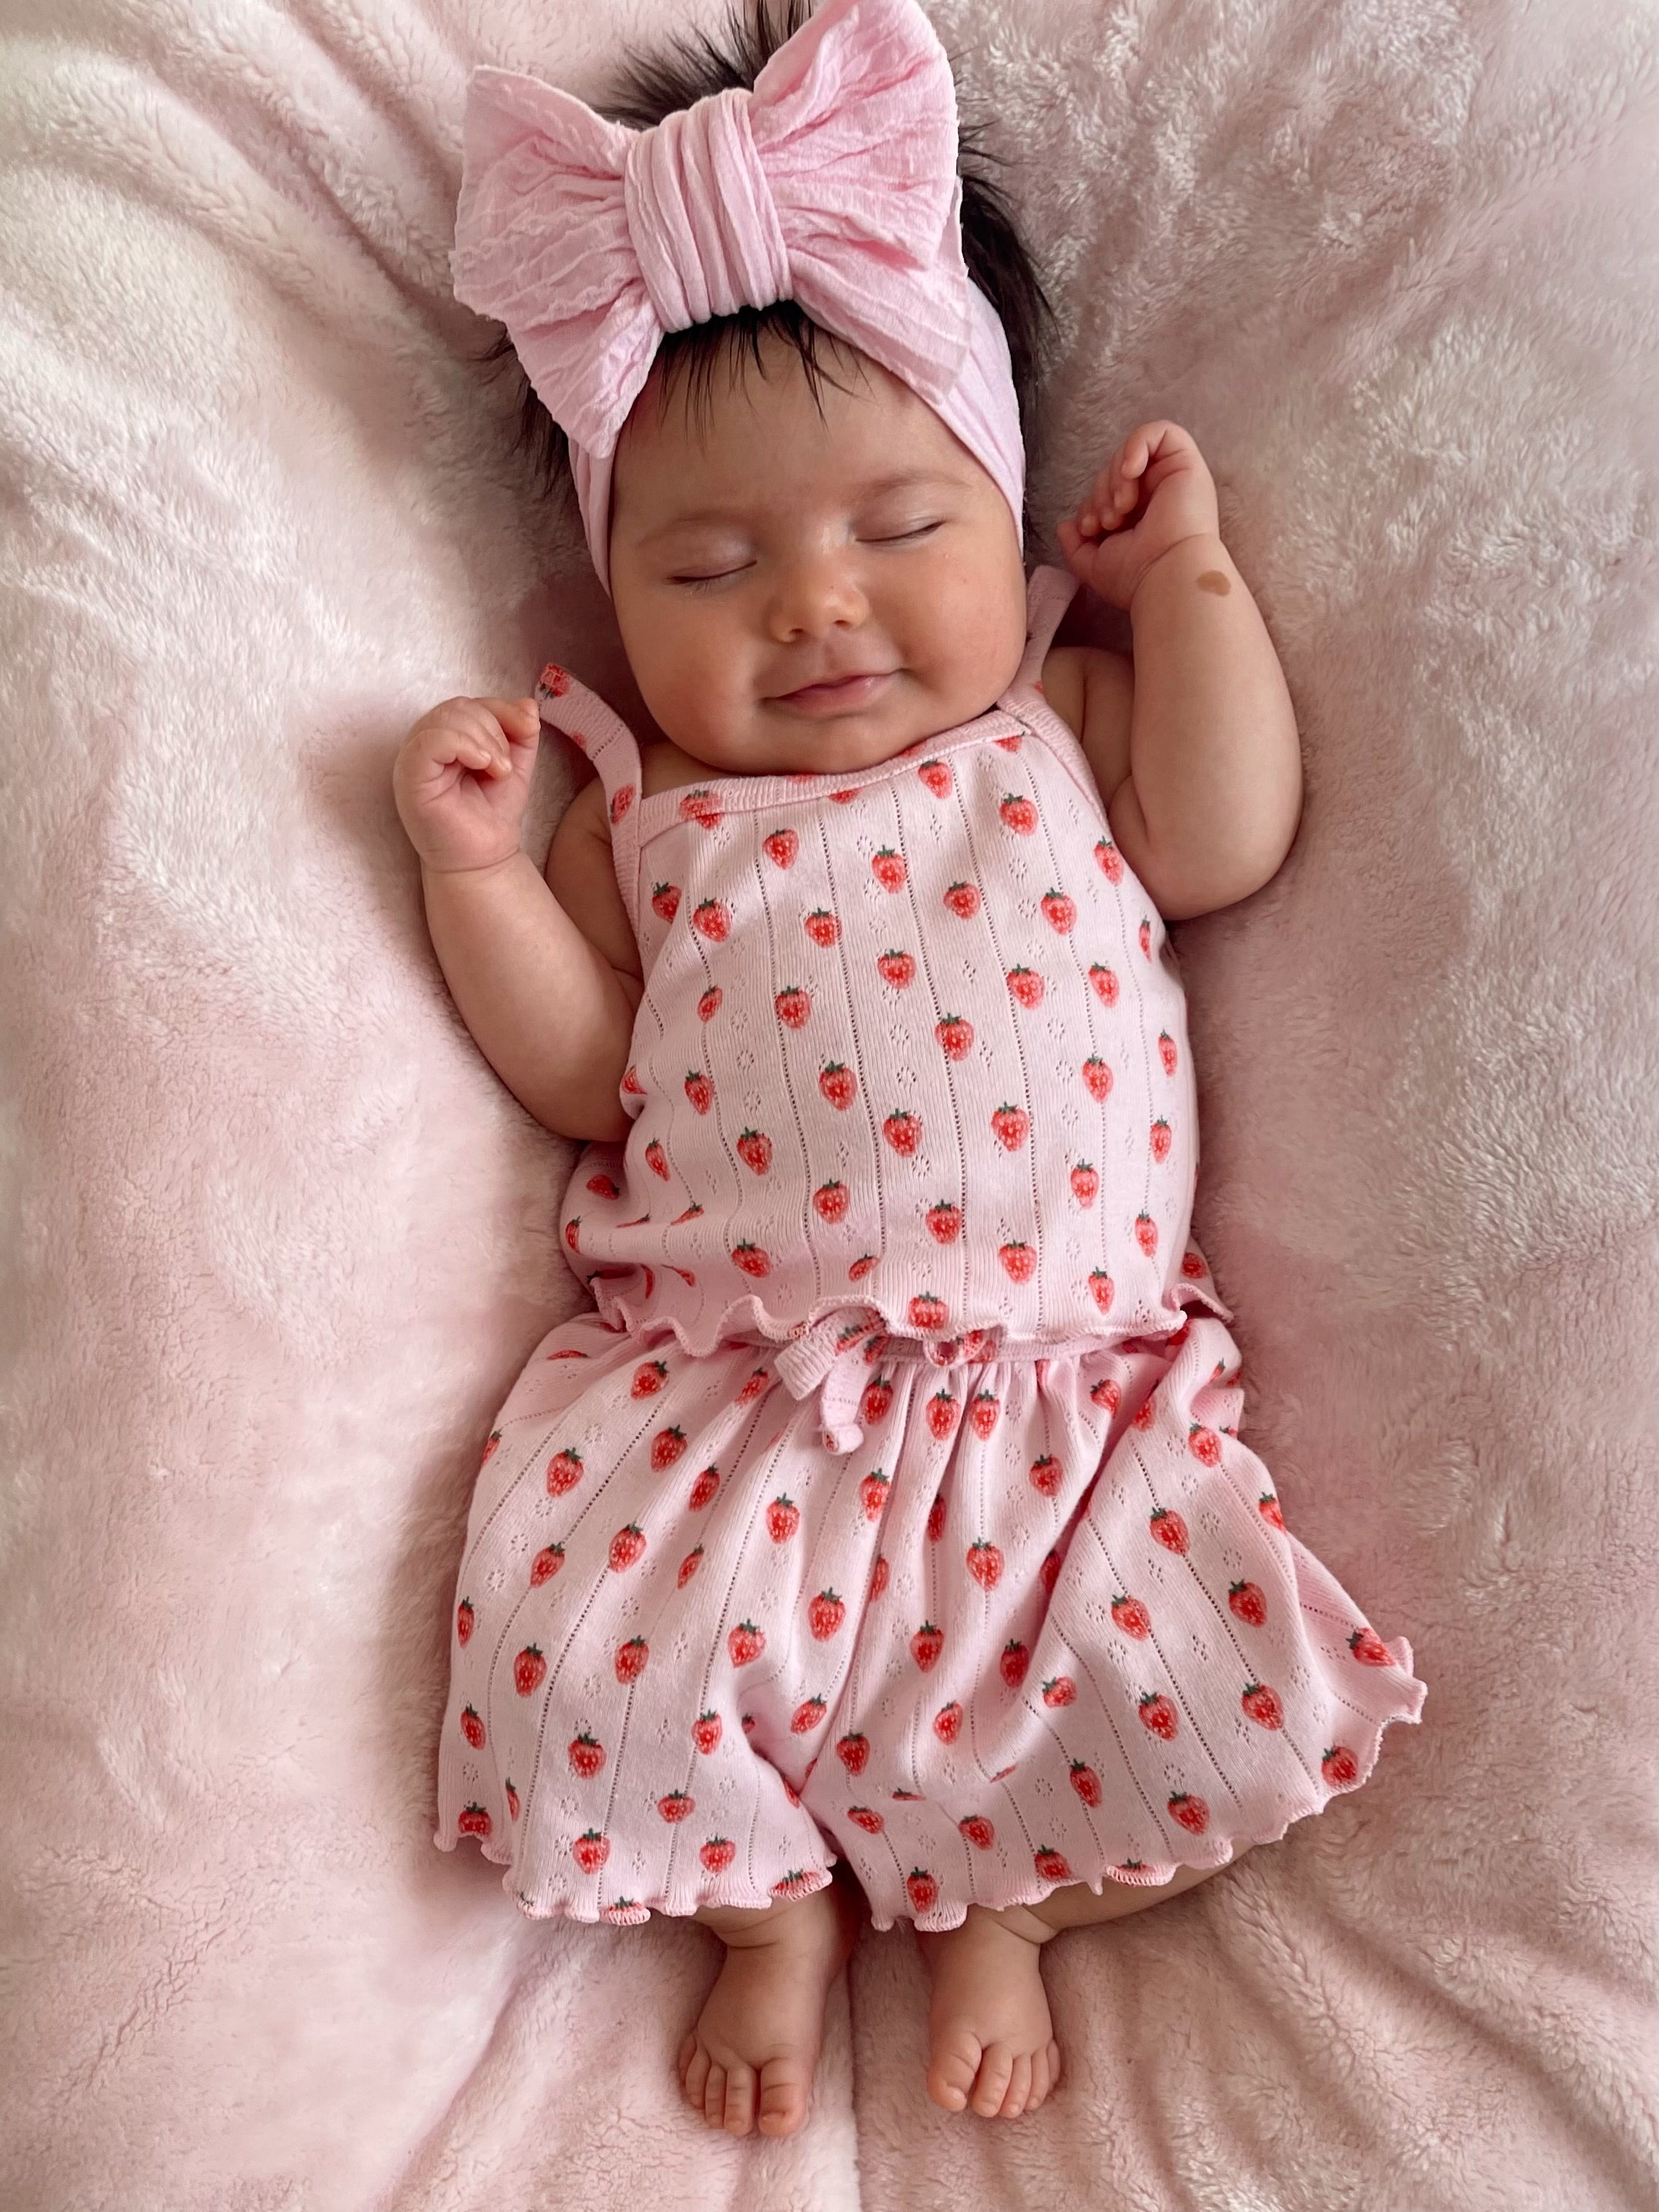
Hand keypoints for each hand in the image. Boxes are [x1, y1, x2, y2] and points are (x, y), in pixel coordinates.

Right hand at [392, 695, 540, 874]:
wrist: (484, 857)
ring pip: (446, 718)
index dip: (501, 709)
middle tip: (505, 766)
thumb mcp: (514, 763)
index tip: (527, 730)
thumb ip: (520, 732)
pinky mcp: (410, 776)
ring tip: (498, 771)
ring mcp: (413, 758)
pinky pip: (430, 741)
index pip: (470, 703)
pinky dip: (463, 744)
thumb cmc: (492, 813)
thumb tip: (527, 704)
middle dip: (494, 729)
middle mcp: (424, 743)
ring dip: (484, 740)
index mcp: (445, 736)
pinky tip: (483, 764)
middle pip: (459, 706)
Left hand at [1055, 421, 1220, 614]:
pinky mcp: (1187, 463)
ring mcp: (1174, 478)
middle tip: (1108, 521)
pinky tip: (1130, 472)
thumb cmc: (1137, 578)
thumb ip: (1075, 546)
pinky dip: (1136, 445)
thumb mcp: (1094, 565)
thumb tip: (1065, 525)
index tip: (1089, 528)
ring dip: (1115, 478)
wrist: (1166, 577)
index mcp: (1142, 517)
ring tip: (1120, 509)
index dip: (1091, 503)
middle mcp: (1159, 496)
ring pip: (1130, 453)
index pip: (1107, 491)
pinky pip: (1159, 431)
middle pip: (1114, 470)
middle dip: (1101, 493)